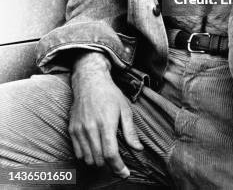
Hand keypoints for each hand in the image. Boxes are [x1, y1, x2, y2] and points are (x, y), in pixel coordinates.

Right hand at [69, 52, 142, 177]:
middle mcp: (91, 128)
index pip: (111, 154)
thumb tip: (138, 149)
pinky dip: (87, 156)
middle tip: (118, 162)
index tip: (125, 173)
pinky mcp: (72, 129)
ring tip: (106, 155)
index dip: (118, 168)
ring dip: (98, 162)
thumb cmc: (110, 94)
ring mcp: (80, 129)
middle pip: (99, 159)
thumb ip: (130, 131)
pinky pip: (78, 153)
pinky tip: (95, 149)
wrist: (90, 81)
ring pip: (88, 159)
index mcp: (106, 123)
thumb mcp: (125, 109)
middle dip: (110, 165)